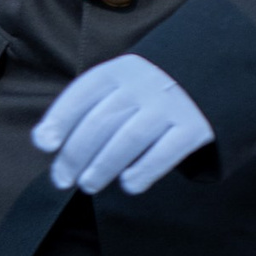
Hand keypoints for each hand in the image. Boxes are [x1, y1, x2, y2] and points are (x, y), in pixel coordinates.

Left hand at [33, 56, 211, 196]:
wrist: (211, 75)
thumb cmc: (147, 91)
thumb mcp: (117, 86)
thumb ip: (82, 109)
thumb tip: (44, 141)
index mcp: (120, 70)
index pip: (82, 93)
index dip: (60, 119)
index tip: (47, 146)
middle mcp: (145, 84)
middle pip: (101, 122)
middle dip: (76, 155)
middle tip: (64, 180)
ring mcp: (171, 105)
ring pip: (129, 139)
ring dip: (103, 166)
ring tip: (89, 185)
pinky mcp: (195, 127)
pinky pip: (165, 153)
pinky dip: (143, 171)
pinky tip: (128, 184)